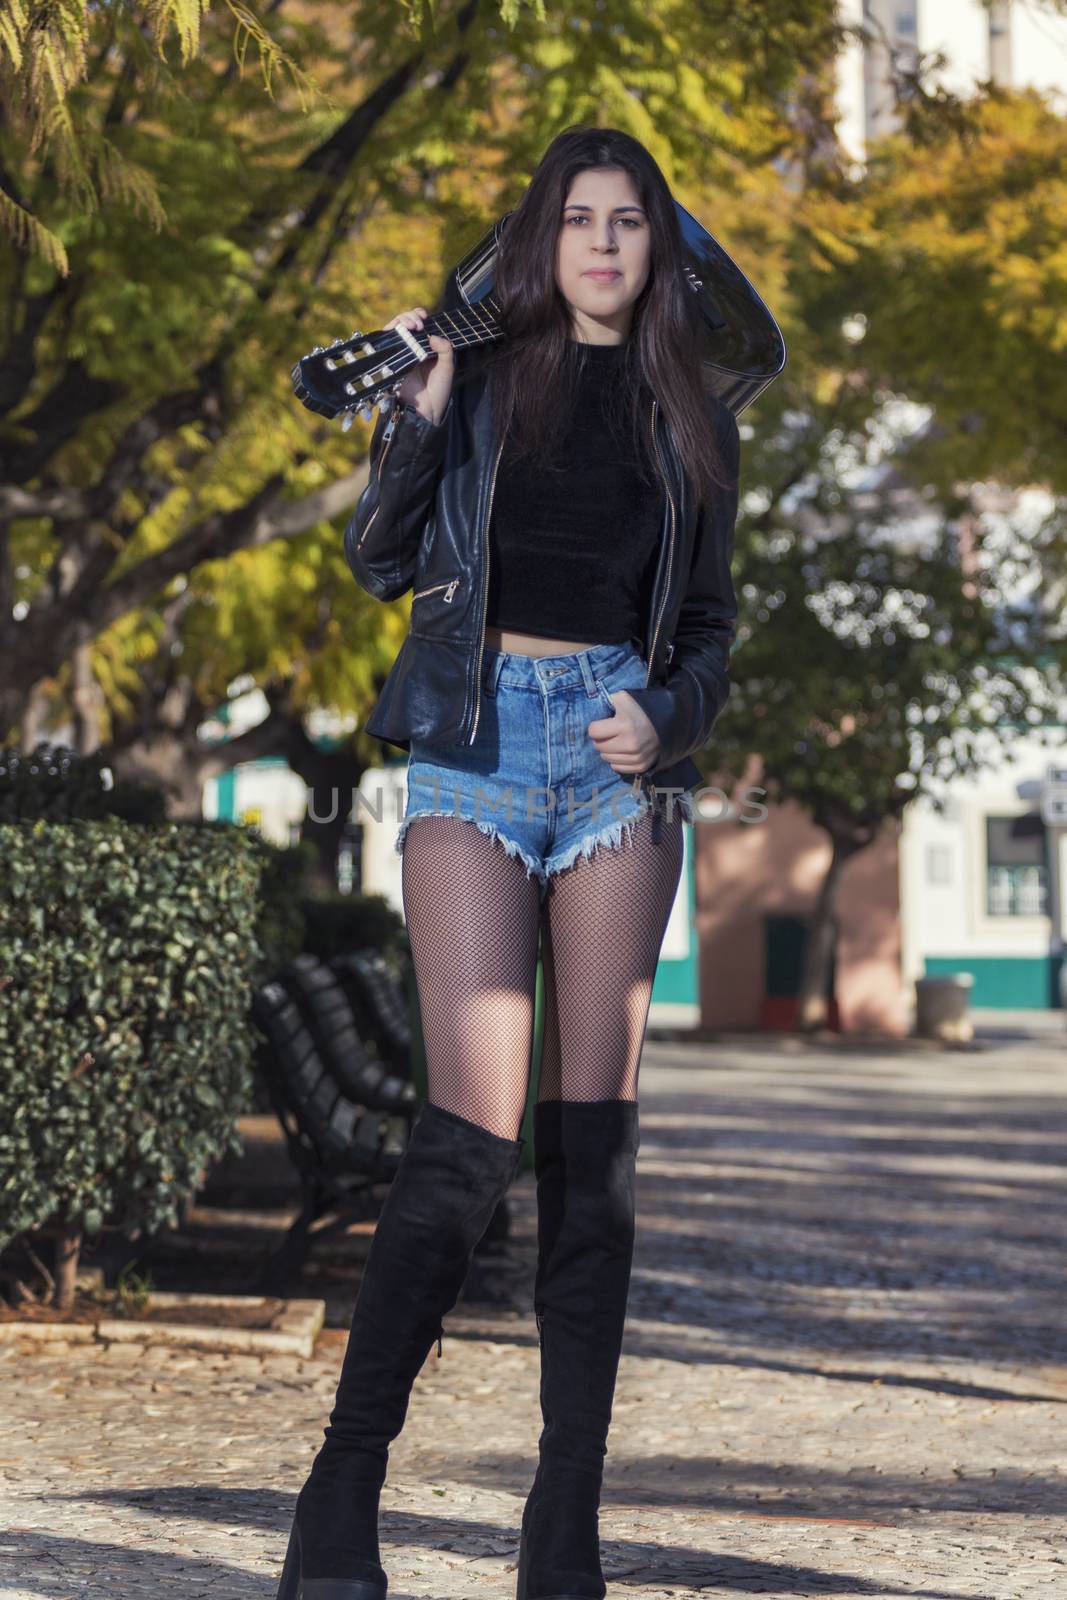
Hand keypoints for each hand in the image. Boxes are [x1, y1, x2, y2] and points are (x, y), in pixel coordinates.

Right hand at [384, 306, 453, 425]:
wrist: (426, 410)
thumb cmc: (439, 390)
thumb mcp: (447, 367)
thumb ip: (445, 349)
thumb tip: (432, 335)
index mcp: (426, 347)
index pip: (419, 325)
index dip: (419, 316)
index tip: (424, 317)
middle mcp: (412, 348)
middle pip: (405, 323)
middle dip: (410, 316)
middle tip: (418, 324)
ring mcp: (401, 354)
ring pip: (395, 329)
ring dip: (401, 321)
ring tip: (412, 326)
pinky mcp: (391, 361)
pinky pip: (387, 343)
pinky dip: (390, 332)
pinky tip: (400, 331)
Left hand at [588, 690, 660, 774]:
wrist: (667, 723)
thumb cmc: (641, 709)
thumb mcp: (624, 698)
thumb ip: (607, 700)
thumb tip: (593, 710)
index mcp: (625, 725)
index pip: (593, 731)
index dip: (596, 726)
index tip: (603, 724)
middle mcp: (630, 743)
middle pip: (598, 746)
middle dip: (601, 739)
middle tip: (610, 733)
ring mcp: (636, 757)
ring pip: (606, 758)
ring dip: (608, 750)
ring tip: (617, 741)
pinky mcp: (641, 766)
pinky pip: (617, 767)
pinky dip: (617, 760)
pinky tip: (623, 751)